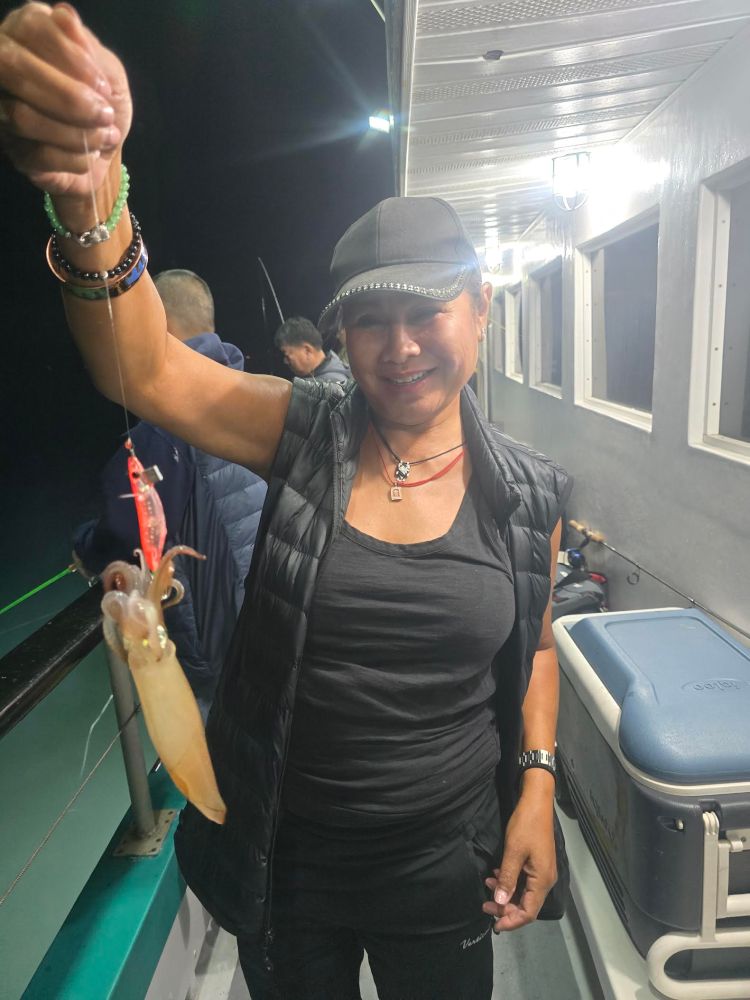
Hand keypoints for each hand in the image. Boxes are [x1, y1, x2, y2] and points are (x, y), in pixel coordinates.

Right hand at [0, 3, 130, 195]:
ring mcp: (1, 107)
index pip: (31, 26)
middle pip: (14, 67)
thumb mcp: (109, 71)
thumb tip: (64, 16)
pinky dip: (73, 158)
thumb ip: (89, 47)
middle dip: (68, 97)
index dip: (71, 57)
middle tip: (106, 115)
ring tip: (105, 136)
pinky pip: (35, 155)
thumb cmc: (105, 101)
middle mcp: (4, 64)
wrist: (106, 149)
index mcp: (27, 33)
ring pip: (21, 116)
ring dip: (76, 133)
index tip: (104, 87)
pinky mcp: (11, 149)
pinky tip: (89, 157)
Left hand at [482, 789, 556, 931]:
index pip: (529, 912)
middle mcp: (546, 880)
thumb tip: (499, 903)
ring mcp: (542, 871)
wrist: (537, 801)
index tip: (493, 924)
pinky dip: (509, 881)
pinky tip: (496, 874)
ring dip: (505, 893)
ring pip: (524, 893)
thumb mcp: (513, 851)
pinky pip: (524, 881)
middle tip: (484, 904)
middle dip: (505, 908)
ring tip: (487, 884)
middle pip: (526, 905)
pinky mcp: (537, 863)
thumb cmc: (526, 825)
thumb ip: (506, 878)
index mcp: (542, 880)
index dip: (511, 921)